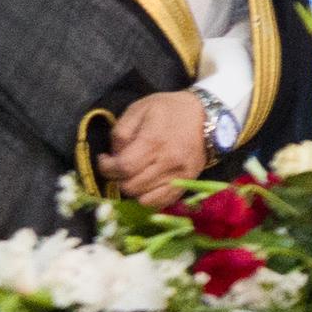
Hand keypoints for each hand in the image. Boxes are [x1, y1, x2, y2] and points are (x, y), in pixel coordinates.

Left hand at [104, 90, 213, 206]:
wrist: (206, 115)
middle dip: (118, 178)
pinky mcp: (187, 183)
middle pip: (130, 186)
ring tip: (133, 174)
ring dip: (132, 187)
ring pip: (143, 197)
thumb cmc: (169, 109)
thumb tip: (113, 155)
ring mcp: (179, 175)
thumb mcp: (139, 109)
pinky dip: (148, 198)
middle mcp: (168, 161)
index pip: (123, 167)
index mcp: (154, 141)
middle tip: (120, 166)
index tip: (105, 160)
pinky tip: (146, 184)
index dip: (106, 168)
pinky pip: (161, 203)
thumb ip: (121, 132)